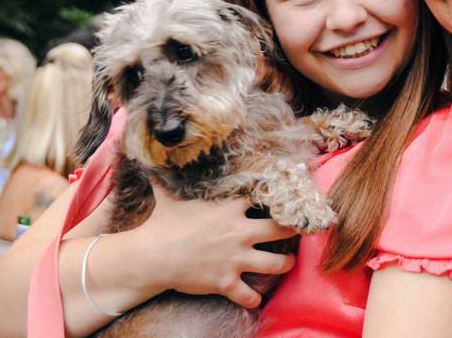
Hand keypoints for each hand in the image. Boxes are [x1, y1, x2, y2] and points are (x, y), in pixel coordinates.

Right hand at [132, 183, 297, 307]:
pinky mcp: (226, 281)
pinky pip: (248, 294)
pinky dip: (253, 298)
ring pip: (275, 263)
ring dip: (285, 264)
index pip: (263, 196)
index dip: (276, 194)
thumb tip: (161, 151)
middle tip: (299, 228)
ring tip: (288, 262)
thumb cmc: (161, 222)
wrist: (151, 256)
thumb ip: (172, 175)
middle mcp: (239, 232)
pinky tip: (256, 299)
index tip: (287, 194)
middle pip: (280, 229)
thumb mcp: (170, 194)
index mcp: (230, 208)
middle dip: (293, 229)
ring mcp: (235, 259)